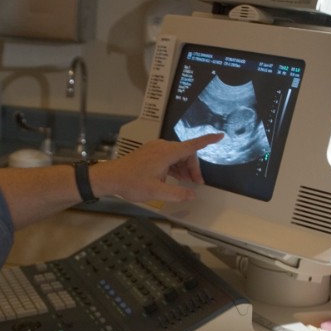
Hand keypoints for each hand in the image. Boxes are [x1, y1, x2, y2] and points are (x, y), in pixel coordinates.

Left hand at [94, 133, 222, 202]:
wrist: (111, 177)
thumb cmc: (131, 182)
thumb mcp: (156, 192)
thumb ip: (177, 193)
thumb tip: (192, 194)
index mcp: (166, 153)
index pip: (192, 145)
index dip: (207, 141)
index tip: (220, 136)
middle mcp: (162, 147)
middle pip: (185, 153)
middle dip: (193, 168)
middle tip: (196, 183)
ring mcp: (155, 149)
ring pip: (177, 156)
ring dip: (183, 168)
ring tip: (186, 183)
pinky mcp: (150, 153)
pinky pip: (168, 157)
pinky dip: (174, 167)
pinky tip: (174, 178)